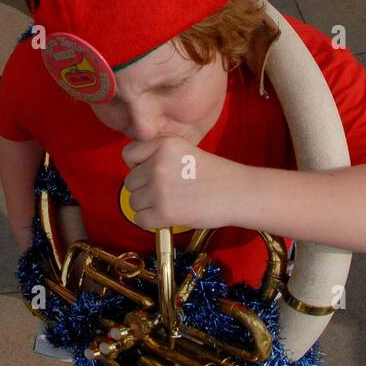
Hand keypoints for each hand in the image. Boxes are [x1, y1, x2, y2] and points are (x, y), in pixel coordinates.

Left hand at [121, 136, 243, 232]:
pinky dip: (152, 221)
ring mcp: (160, 188)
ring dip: (148, 206)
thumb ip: (158, 155)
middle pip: (130, 182)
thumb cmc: (213, 174)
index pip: (128, 155)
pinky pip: (140, 220)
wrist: (236, 193)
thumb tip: (133, 172)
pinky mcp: (164, 211)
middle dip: (144, 189)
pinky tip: (169, 215)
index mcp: (164, 144)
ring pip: (133, 202)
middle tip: (167, 191)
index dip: (138, 166)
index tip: (153, 172)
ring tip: (171, 203)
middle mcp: (158, 164)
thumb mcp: (184, 150)